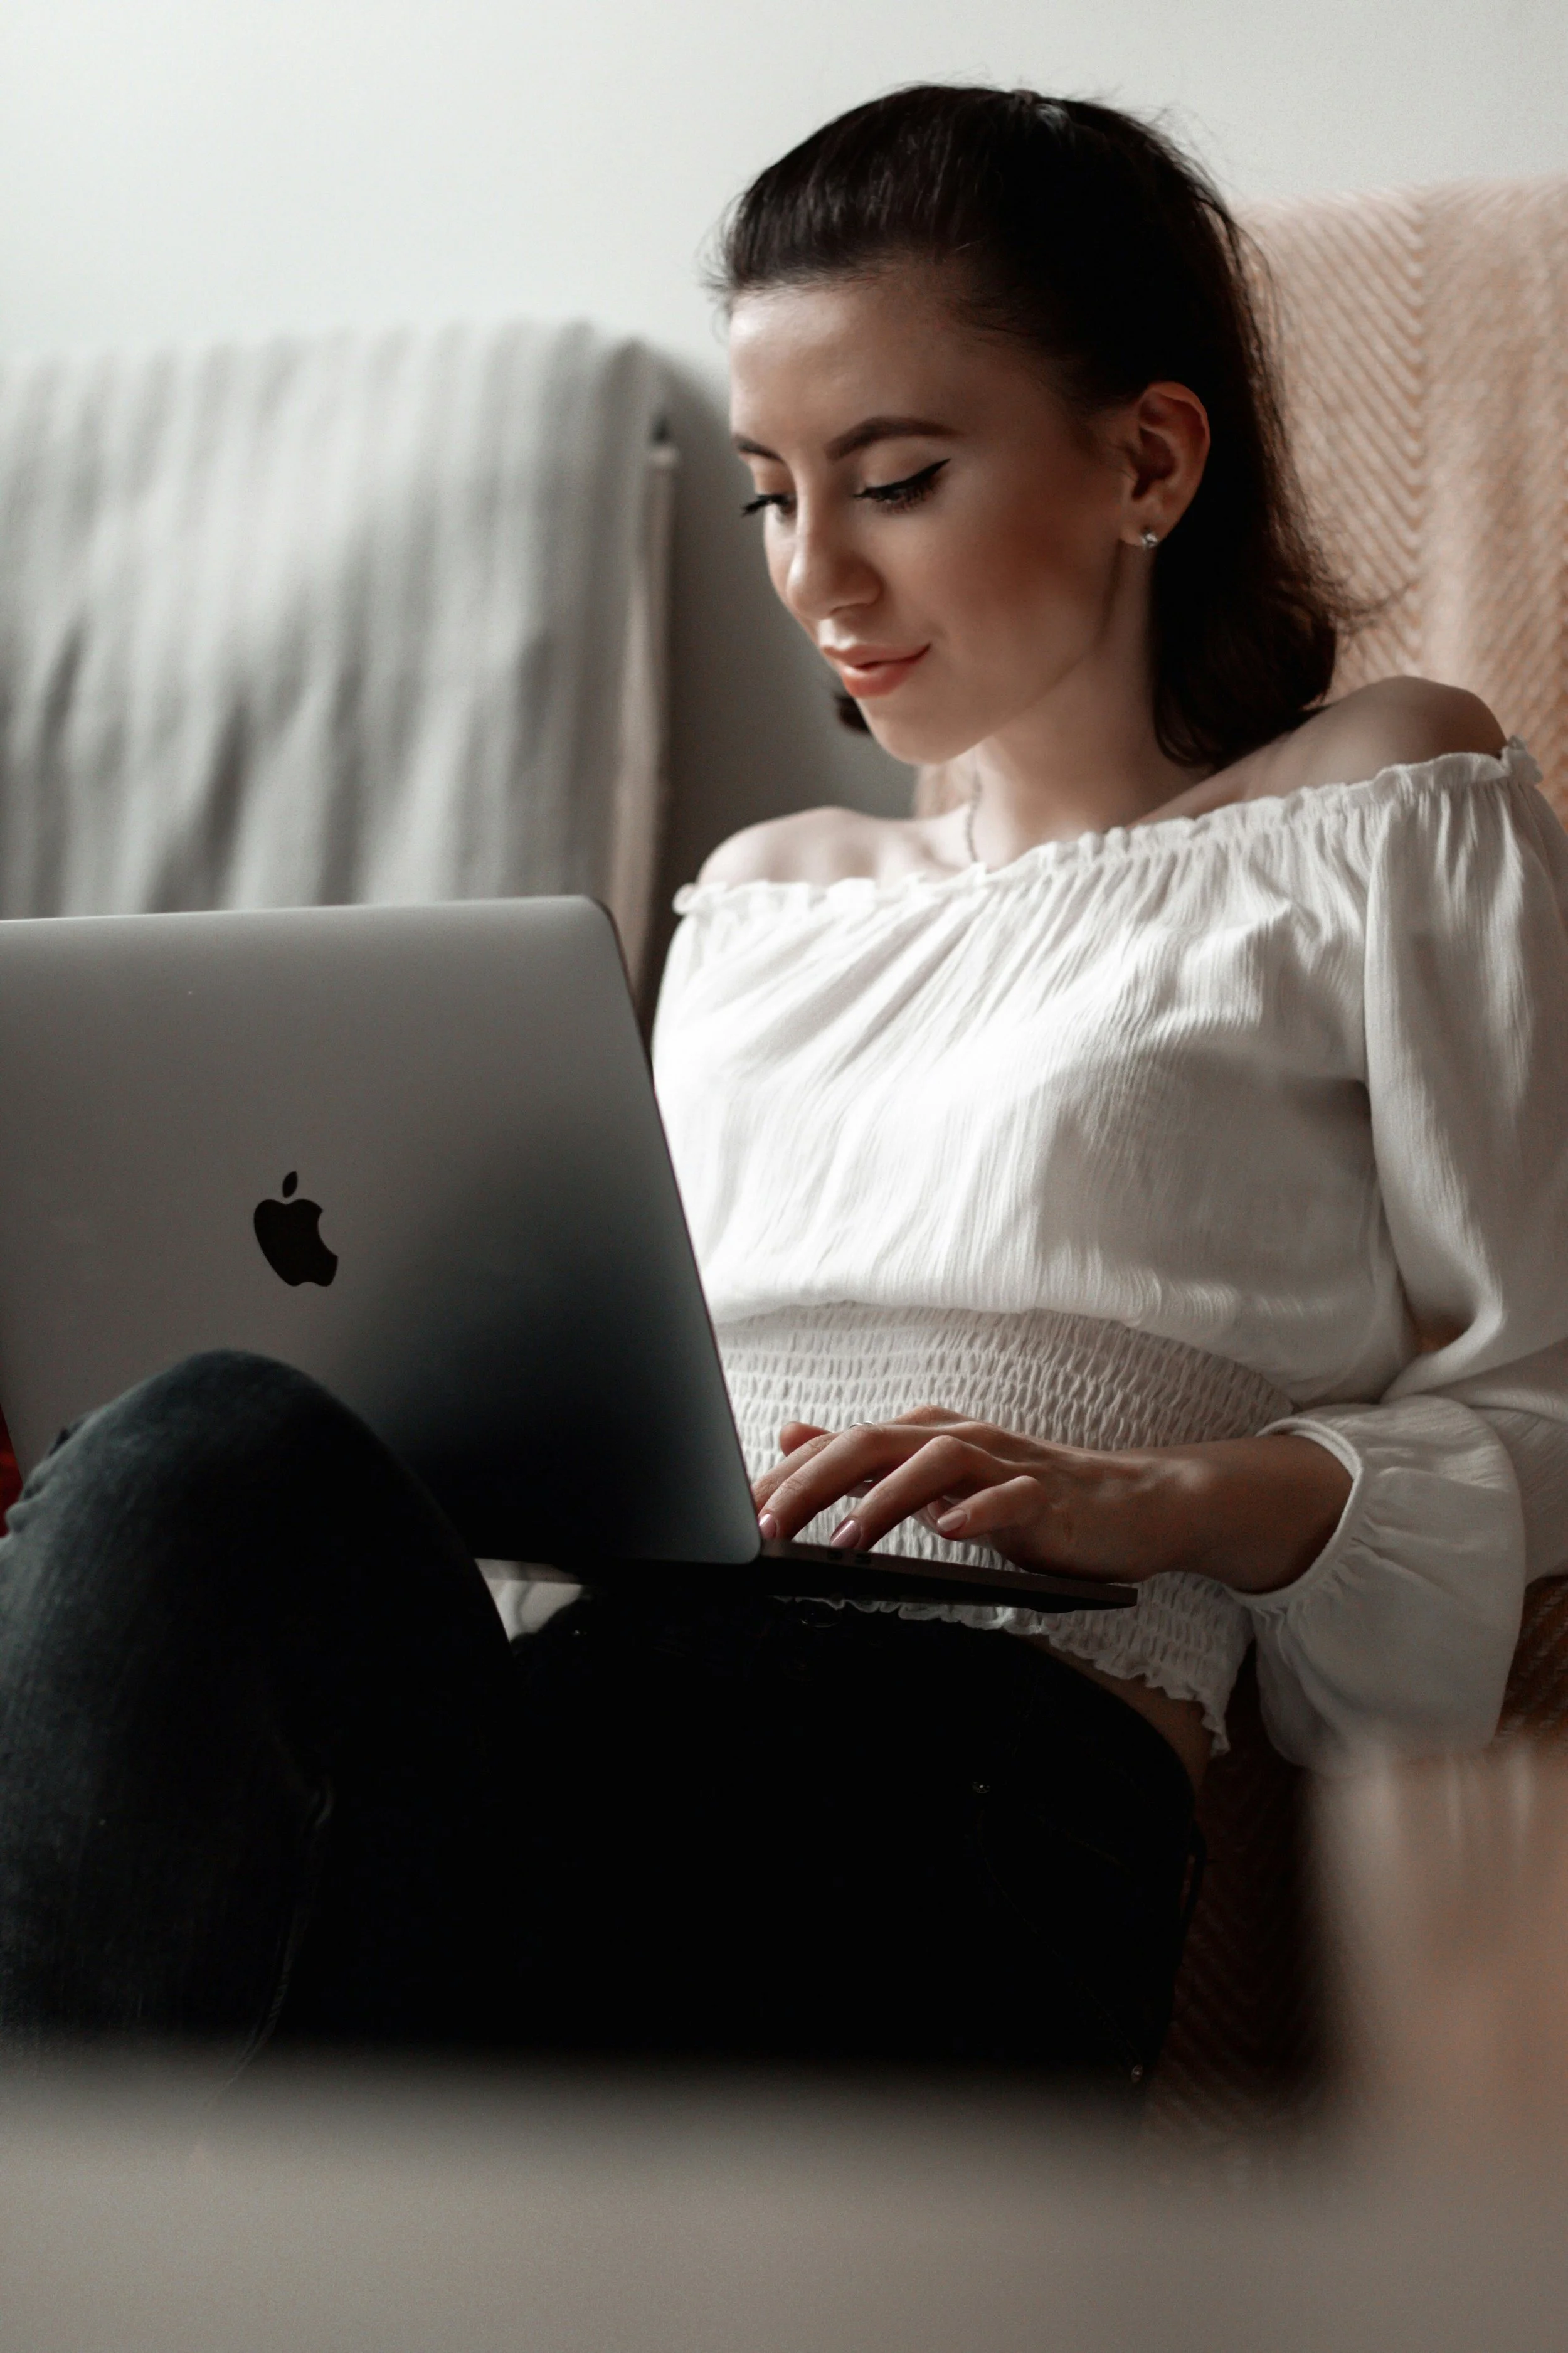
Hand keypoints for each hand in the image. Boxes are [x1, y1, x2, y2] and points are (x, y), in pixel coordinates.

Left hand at [752, 1405, 1351, 1595]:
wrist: (1128, 1507)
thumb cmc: (1027, 1497)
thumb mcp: (935, 1479)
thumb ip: (867, 1462)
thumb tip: (793, 1437)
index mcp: (927, 1436)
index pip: (845, 1445)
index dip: (790, 1476)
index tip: (741, 1513)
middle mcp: (960, 1438)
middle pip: (876, 1443)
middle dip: (816, 1481)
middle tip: (769, 1524)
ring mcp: (1007, 1464)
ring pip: (936, 1463)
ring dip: (884, 1500)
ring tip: (843, 1541)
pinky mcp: (1049, 1496)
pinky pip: (1012, 1497)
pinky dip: (978, 1511)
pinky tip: (949, 1529)